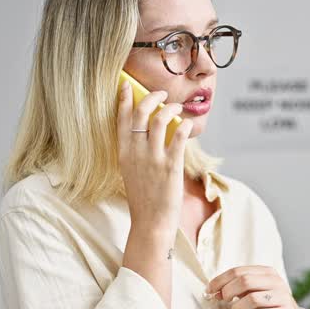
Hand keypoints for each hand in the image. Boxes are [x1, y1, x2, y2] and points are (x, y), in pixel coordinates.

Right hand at [116, 80, 193, 238]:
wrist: (150, 223)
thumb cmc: (143, 198)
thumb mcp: (131, 172)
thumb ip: (136, 151)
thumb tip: (150, 131)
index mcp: (123, 153)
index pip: (121, 119)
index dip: (123, 99)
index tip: (127, 85)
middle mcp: (136, 153)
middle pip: (140, 112)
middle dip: (152, 97)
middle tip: (162, 95)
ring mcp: (153, 159)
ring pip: (160, 119)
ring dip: (171, 108)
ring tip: (177, 107)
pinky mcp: (171, 167)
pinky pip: (179, 138)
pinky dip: (185, 126)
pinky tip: (188, 124)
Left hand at [206, 266, 309, 308]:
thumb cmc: (268, 307)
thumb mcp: (254, 293)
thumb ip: (236, 288)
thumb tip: (213, 291)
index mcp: (267, 272)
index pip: (238, 271)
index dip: (220, 280)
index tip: (209, 290)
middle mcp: (276, 282)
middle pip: (245, 281)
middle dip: (228, 292)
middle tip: (223, 301)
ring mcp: (283, 297)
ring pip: (252, 299)